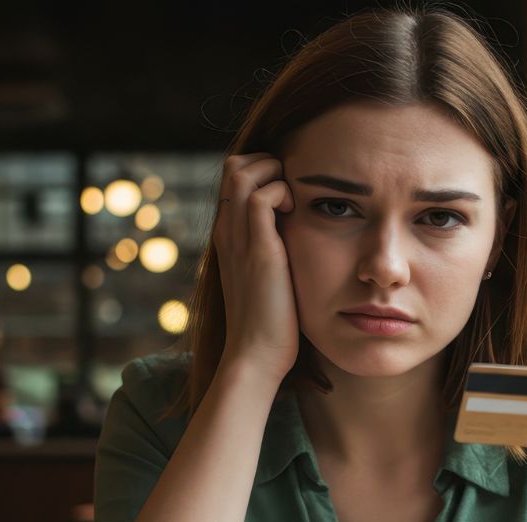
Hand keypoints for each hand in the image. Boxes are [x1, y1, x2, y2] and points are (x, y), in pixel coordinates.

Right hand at [212, 153, 298, 385]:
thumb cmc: (270, 322)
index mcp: (229, 236)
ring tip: (293, 199)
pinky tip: (296, 213)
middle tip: (293, 188)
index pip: (233, 177)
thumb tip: (298, 232)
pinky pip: (262, 196)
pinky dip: (282, 191)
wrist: (256, 355)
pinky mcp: (258, 250)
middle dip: (267, 162)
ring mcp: (238, 238)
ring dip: (273, 172)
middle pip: (233, 165)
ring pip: (242, 171)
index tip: (288, 191)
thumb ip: (275, 249)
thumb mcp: (269, 276)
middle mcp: (227, 230)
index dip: (261, 171)